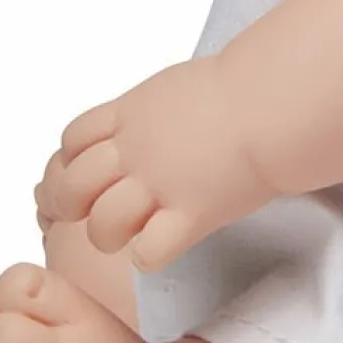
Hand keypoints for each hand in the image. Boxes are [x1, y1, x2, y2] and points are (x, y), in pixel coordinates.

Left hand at [33, 57, 270, 272]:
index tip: (88, 174)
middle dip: (72, 205)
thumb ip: (150, 109)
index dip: (70, 162)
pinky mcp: (191, 213)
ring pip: (102, 224)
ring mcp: (160, 183)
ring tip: (126, 235)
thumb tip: (146, 120)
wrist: (272, 101)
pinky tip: (162, 245)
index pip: (72, 140)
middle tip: (93, 212)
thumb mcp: (175, 87)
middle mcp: (136, 150)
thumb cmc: (238, 89)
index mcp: (131, 113)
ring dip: (107, 235)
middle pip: (72, 186)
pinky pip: (149, 251)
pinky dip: (149, 255)